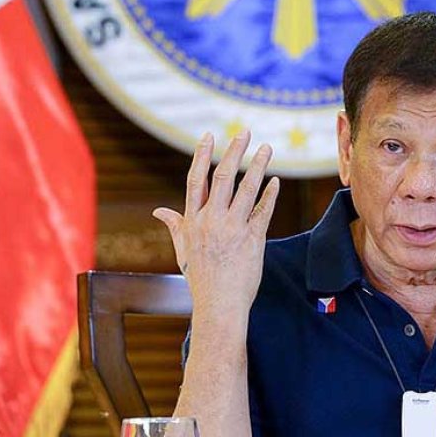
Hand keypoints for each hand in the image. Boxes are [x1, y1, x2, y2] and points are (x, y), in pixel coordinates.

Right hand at [153, 131, 279, 313]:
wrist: (218, 304)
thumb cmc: (201, 279)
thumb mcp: (183, 250)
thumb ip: (175, 226)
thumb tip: (159, 211)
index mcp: (194, 221)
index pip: (196, 180)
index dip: (202, 156)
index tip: (209, 136)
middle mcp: (211, 221)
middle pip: (223, 177)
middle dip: (234, 152)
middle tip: (245, 132)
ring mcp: (232, 229)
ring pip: (246, 189)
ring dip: (258, 166)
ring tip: (267, 148)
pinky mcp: (252, 239)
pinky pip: (263, 211)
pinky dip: (270, 195)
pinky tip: (275, 181)